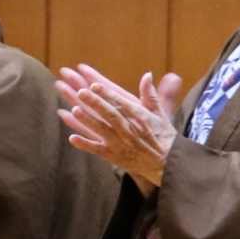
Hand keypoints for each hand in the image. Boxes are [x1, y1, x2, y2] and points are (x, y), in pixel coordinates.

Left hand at [56, 64, 182, 191]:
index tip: (94, 84)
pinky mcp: (113, 156)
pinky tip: (72, 138)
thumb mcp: (159, 114)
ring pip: (101, 130)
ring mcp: (119, 143)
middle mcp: (128, 129)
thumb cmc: (163, 136)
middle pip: (109, 114)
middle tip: (80, 92)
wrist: (167, 163)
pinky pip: (97, 150)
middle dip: (95, 102)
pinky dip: (85, 144)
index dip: (107, 93)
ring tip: (74, 109)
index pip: (121, 102)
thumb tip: (147, 75)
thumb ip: (150, 94)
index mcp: (139, 117)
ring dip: (87, 120)